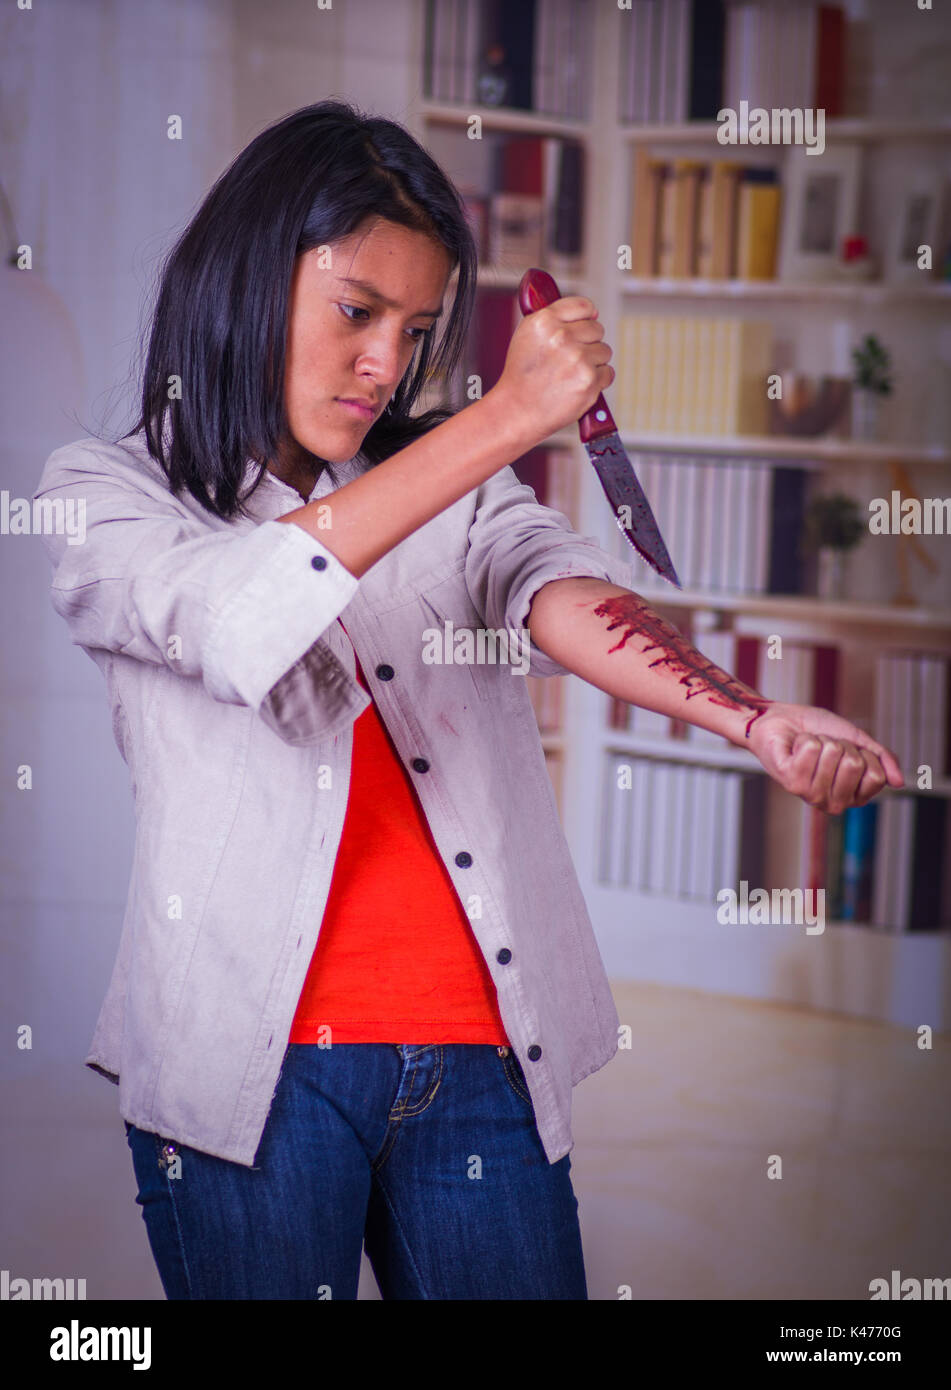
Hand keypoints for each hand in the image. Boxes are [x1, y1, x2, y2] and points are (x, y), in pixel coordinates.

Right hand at [490, 296, 614, 445]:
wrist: (517, 410)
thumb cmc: (522, 376)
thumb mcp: (527, 335)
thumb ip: (556, 317)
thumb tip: (593, 312)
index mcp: (544, 321)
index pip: (584, 306)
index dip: (584, 318)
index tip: (580, 327)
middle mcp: (561, 337)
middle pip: (597, 329)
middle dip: (587, 342)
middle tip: (570, 357)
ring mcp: (578, 359)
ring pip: (604, 351)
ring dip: (593, 362)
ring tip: (570, 373)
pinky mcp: (589, 381)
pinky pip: (608, 373)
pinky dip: (597, 381)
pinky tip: (577, 385)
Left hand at [745, 702, 903, 813]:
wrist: (782, 721)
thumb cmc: (818, 732)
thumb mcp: (858, 741)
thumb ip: (882, 759)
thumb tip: (899, 783)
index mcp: (853, 796)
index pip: (876, 776)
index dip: (864, 754)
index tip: (848, 751)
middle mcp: (833, 802)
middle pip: (854, 764)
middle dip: (841, 745)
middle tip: (825, 748)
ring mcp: (811, 795)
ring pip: (832, 753)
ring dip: (821, 741)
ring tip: (809, 748)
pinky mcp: (791, 783)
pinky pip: (812, 749)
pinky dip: (805, 739)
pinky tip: (795, 748)